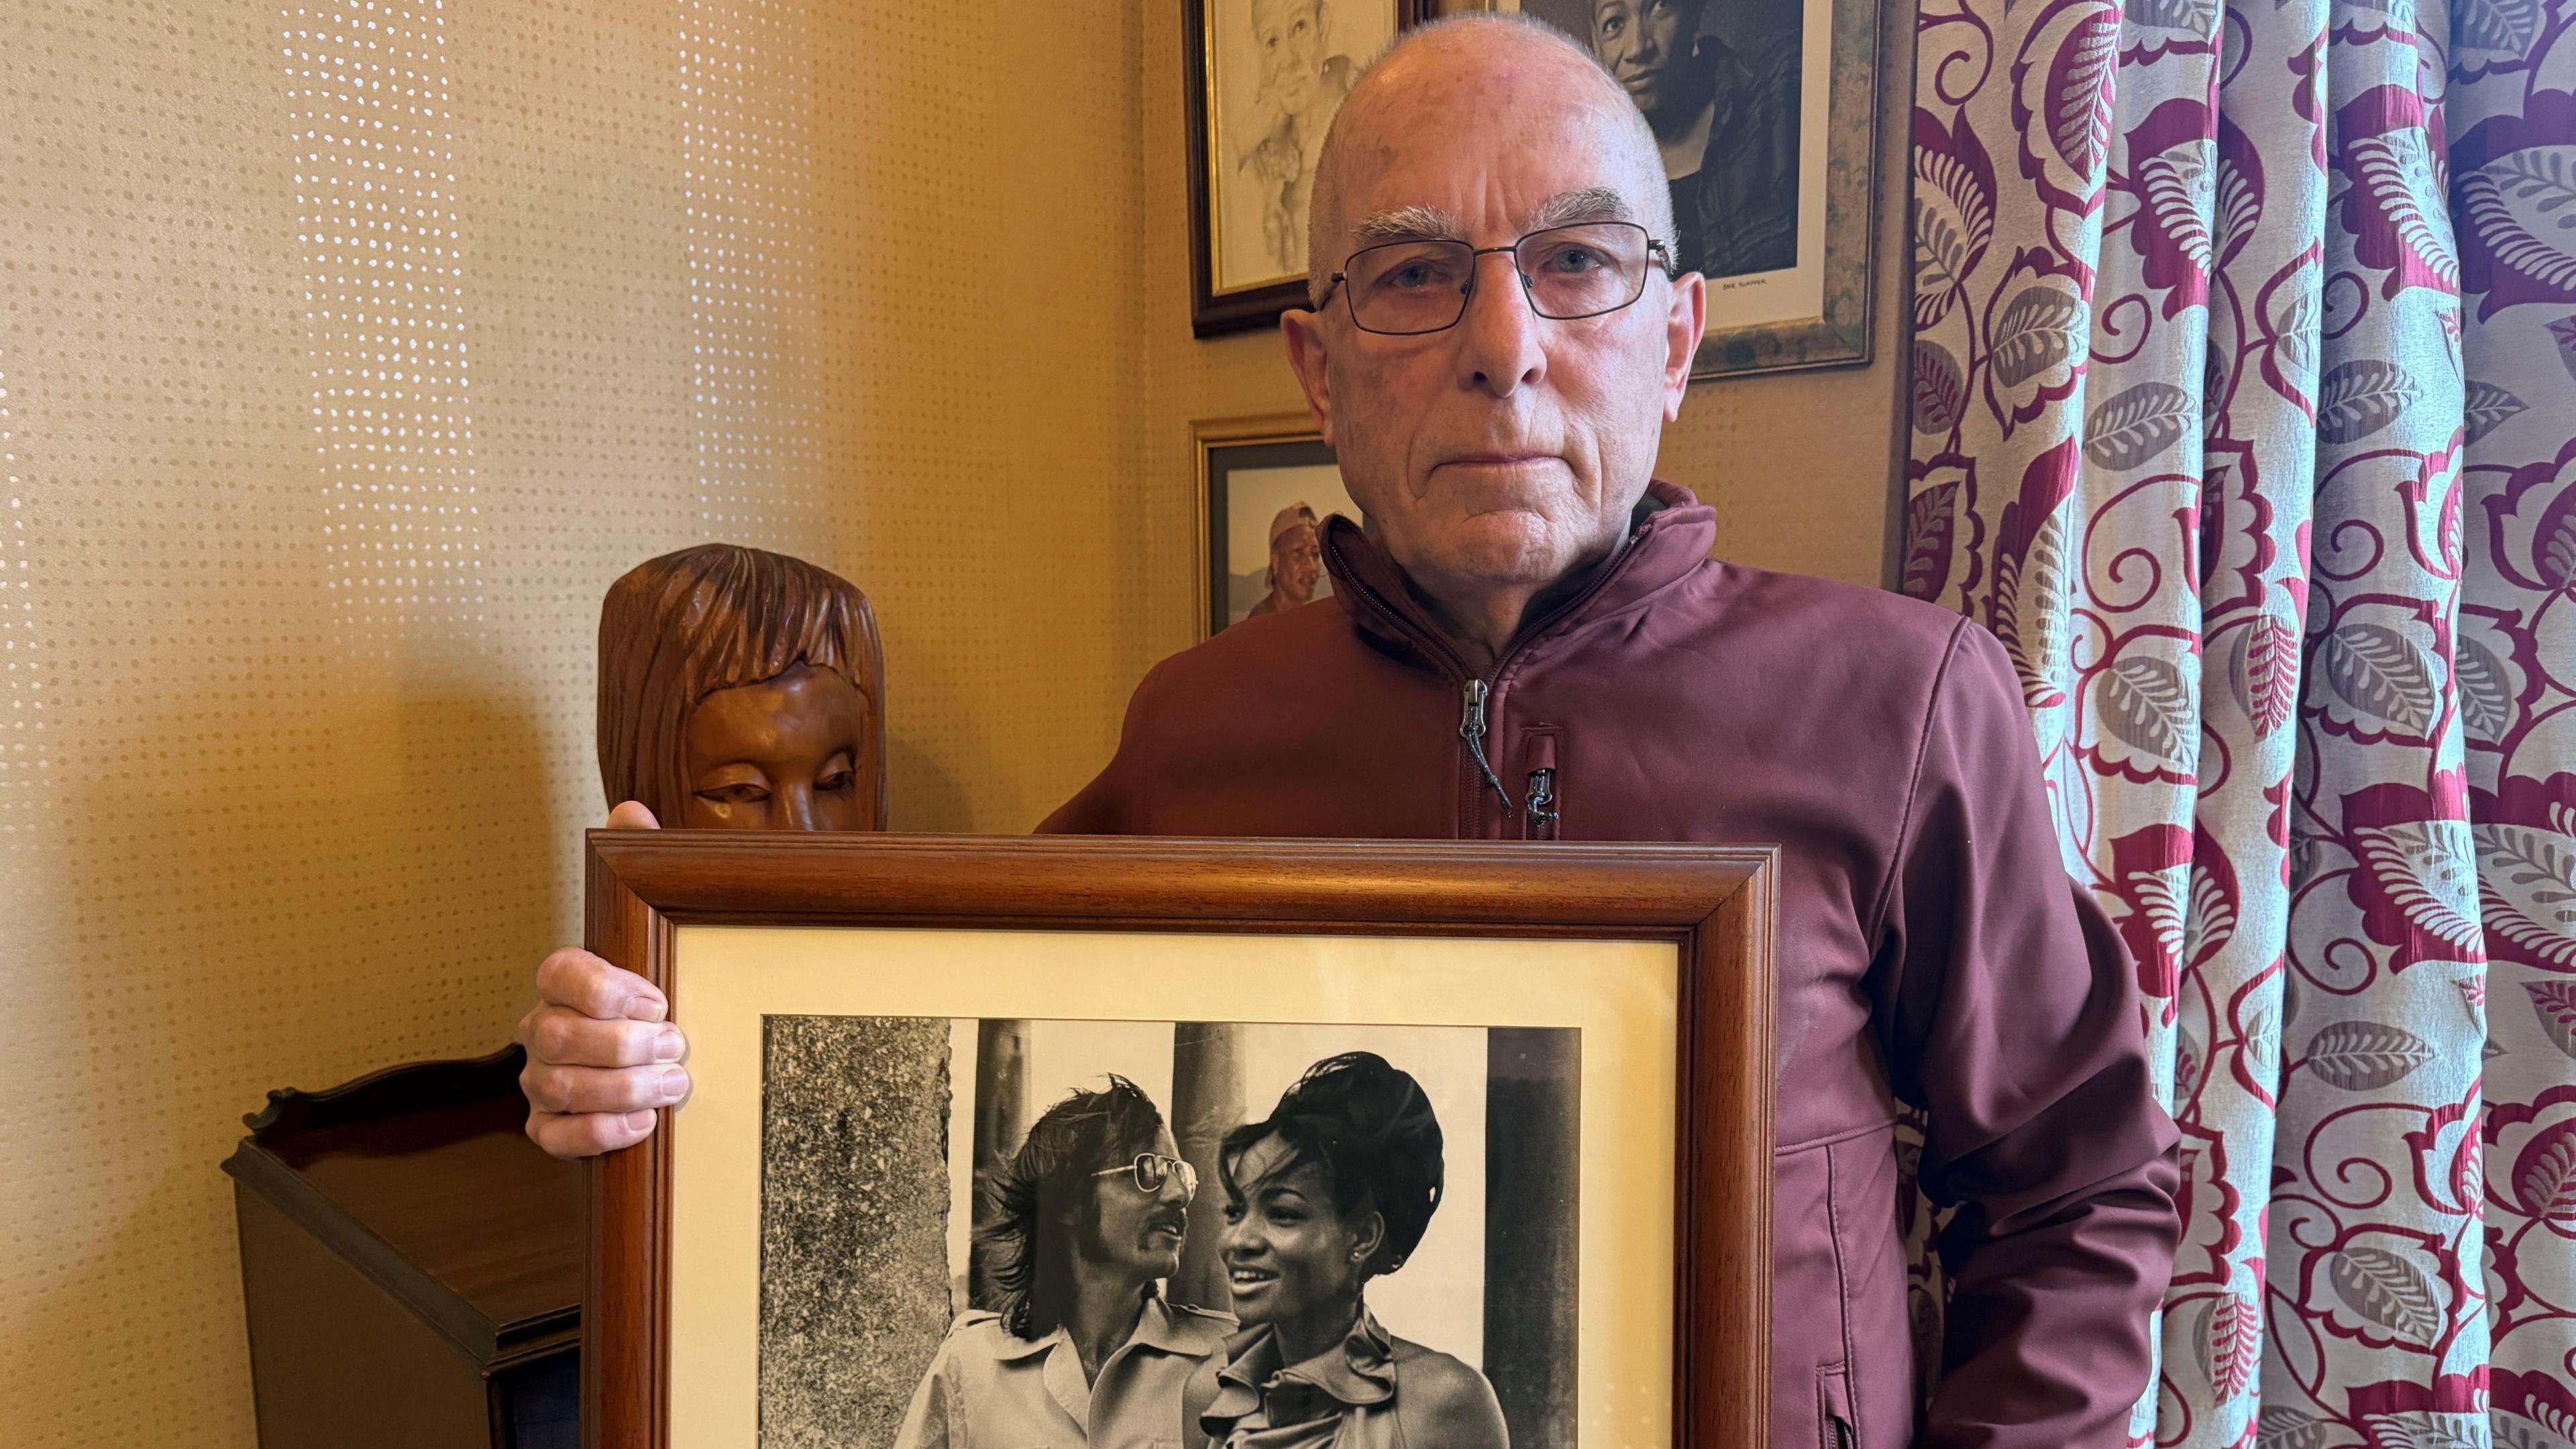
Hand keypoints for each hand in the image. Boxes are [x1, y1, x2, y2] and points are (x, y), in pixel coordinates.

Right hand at [517, 801, 692, 1157]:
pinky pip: (554, 1137)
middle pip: (561, 1037)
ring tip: (675, 1083)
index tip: (658, 999)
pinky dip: (599, 1133)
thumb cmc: (651, 995)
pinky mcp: (549, 1126)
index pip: (558, 973)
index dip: (606, 989)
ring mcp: (540, 1080)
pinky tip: (642, 1123)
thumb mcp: (656, 933)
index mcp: (564, 981)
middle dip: (624, 1045)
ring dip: (624, 1087)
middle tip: (677, 1046)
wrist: (652, 1061)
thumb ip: (642, 868)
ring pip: (561, 1086)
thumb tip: (631, 810)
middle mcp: (542, 1029)